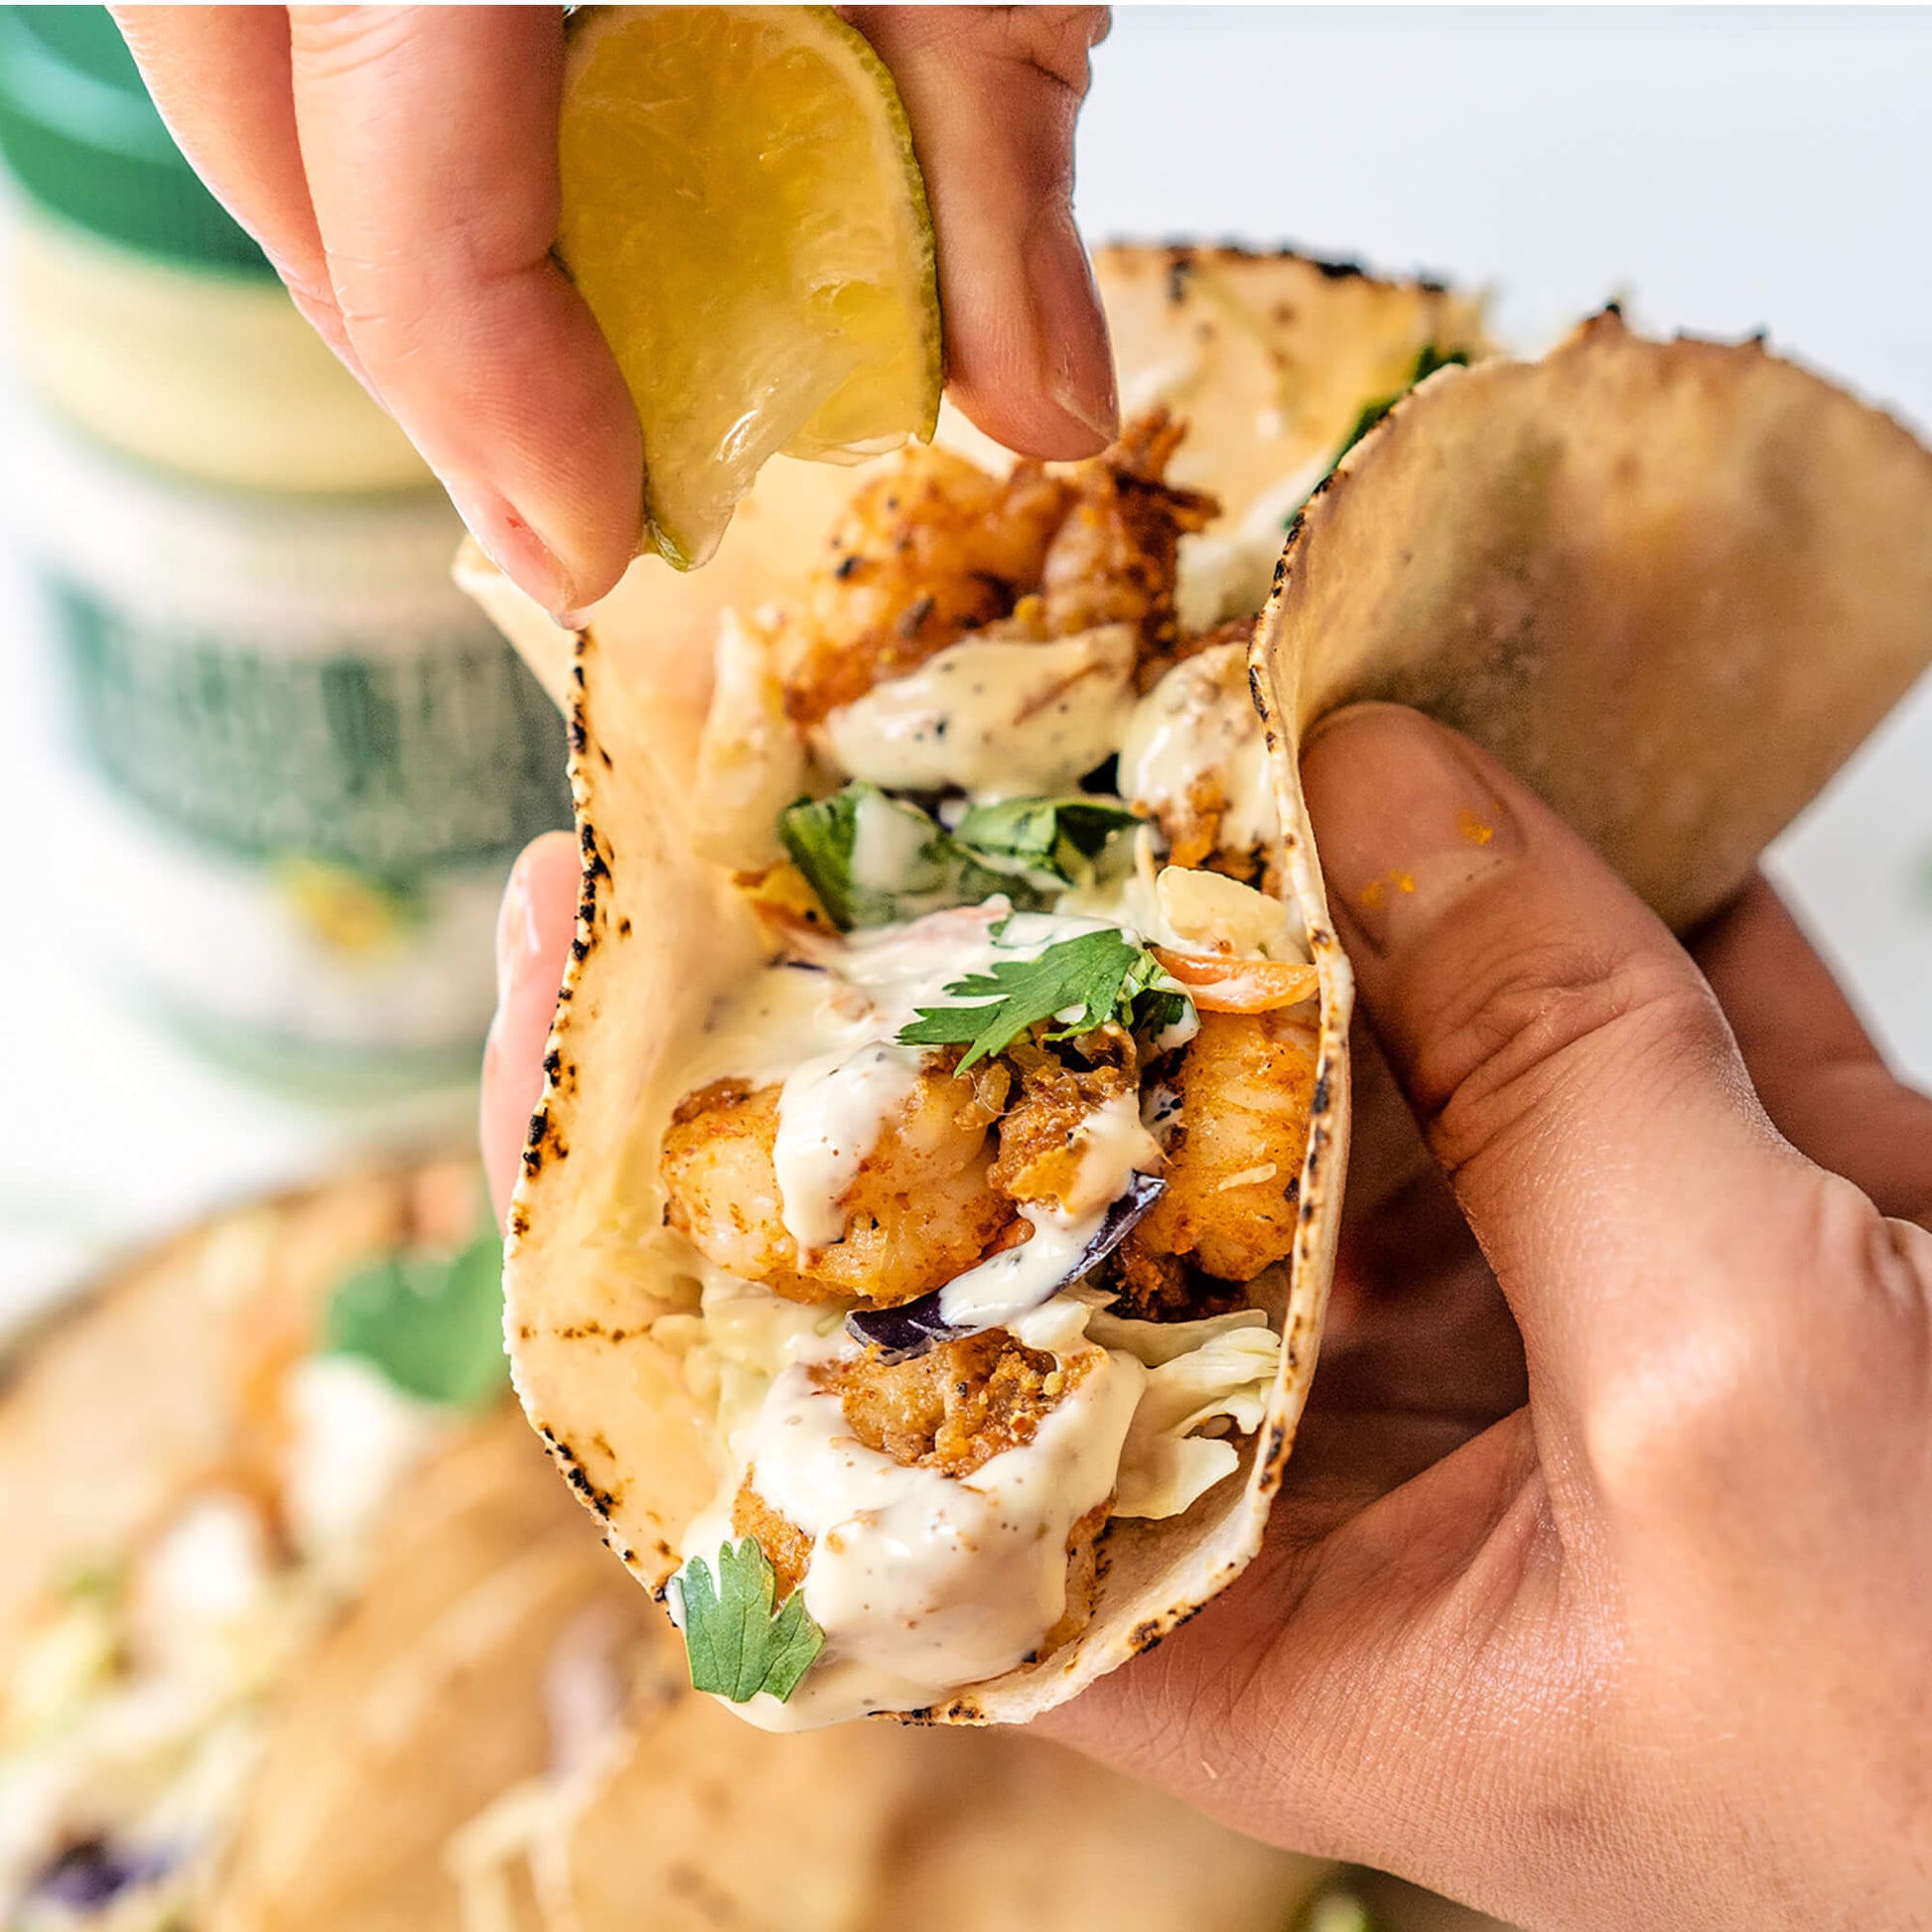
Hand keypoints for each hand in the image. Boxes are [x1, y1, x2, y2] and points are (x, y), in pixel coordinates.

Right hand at [115, 4, 1116, 615]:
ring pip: (234, 47)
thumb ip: (994, 167)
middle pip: (247, 98)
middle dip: (390, 329)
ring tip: (519, 384)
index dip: (474, 367)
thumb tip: (1045, 421)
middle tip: (545, 493)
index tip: (589, 542)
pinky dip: (379, 118)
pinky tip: (507, 205)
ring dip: (362, 235)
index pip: (389, 130)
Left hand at [478, 703, 1931, 1927]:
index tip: (571, 988)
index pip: (875, 1437)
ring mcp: (1515, 1342)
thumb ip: (1552, 1078)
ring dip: (1303, 892)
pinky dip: (1552, 887)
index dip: (696, 1228)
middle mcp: (1346, 1469)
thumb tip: (1390, 785)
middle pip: (1113, 1195)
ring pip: (1346, 1081)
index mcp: (1265, 1625)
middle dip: (1029, 973)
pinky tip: (1486, 727)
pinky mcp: (1690, 1244)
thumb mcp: (1735, 1402)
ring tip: (1182, 685)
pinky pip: (1571, 1034)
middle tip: (901, 749)